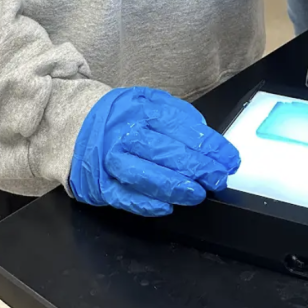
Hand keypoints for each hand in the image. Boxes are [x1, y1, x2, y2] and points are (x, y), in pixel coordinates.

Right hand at [69, 87, 239, 216]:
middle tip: (219, 177)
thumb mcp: (147, 101)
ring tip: (198, 193)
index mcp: (141, 110)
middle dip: (198, 167)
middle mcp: (125, 134)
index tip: (229, 158)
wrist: (78, 125)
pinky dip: (147, 203)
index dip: (210, 145)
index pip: (182, 128)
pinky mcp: (102, 185)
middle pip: (166, 152)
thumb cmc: (120, 117)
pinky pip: (125, 197)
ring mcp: (112, 160)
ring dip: (175, 187)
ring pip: (145, 176)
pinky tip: (167, 206)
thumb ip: (176, 115)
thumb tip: (204, 133)